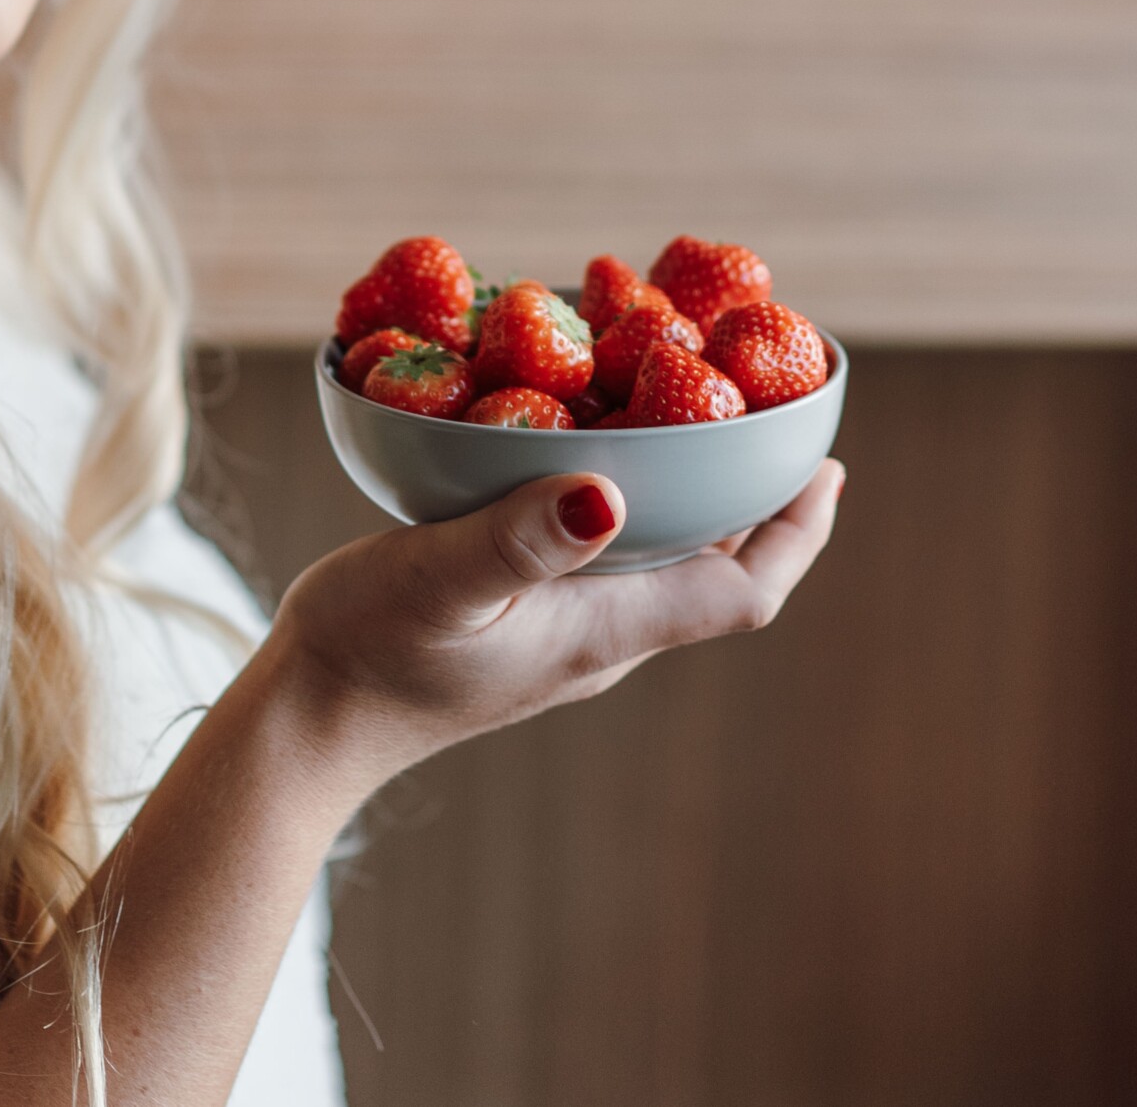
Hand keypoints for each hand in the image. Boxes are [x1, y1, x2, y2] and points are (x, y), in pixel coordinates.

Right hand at [253, 458, 845, 788]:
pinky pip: (610, 557)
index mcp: (609, 628)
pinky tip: (598, 461)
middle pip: (720, 573)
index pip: (744, 591)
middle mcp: (606, 636)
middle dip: (762, 503)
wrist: (309, 719)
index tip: (827, 464)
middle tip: (778, 418)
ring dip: (700, 501)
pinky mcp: (527, 622)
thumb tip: (607, 496)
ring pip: (667, 564)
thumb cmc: (369, 649)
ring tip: (705, 420)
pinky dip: (633, 505)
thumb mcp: (441, 579)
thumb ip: (521, 540)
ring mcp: (567, 634)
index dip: (799, 532)